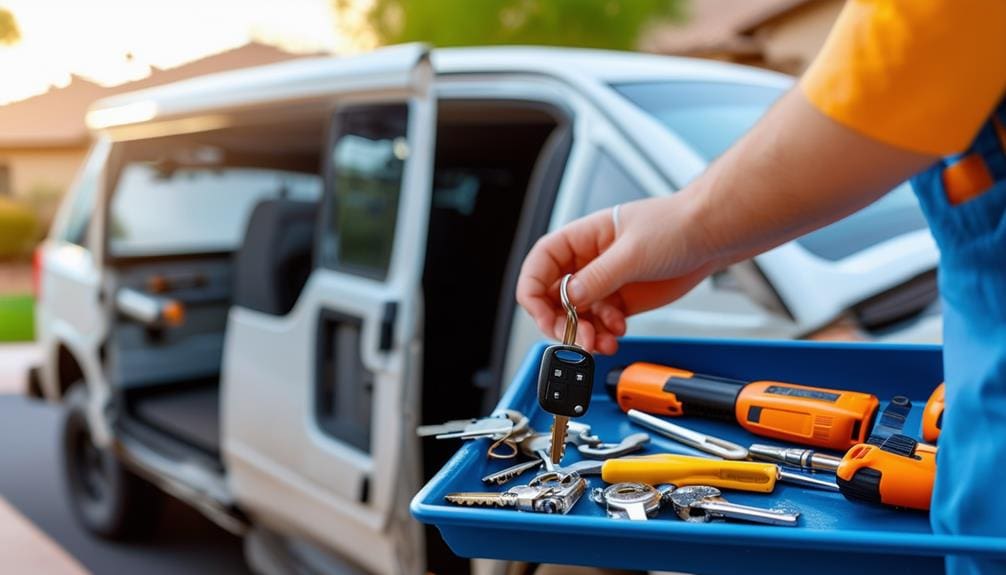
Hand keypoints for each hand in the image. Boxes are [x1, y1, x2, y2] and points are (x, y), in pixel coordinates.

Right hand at [516, 195, 716, 354]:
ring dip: (584, 334)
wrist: (712, 237)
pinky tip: (618, 333)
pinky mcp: (621, 301)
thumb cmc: (676, 225)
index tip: (540, 314)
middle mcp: (588, 262)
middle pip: (552, 296)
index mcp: (582, 238)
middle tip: (577, 338)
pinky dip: (604, 335)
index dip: (532, 290)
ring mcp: (604, 283)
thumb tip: (569, 298)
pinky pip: (600, 324)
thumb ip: (598, 277)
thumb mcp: (633, 251)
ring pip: (576, 316)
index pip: (540, 264)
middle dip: (560, 321)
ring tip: (600, 342)